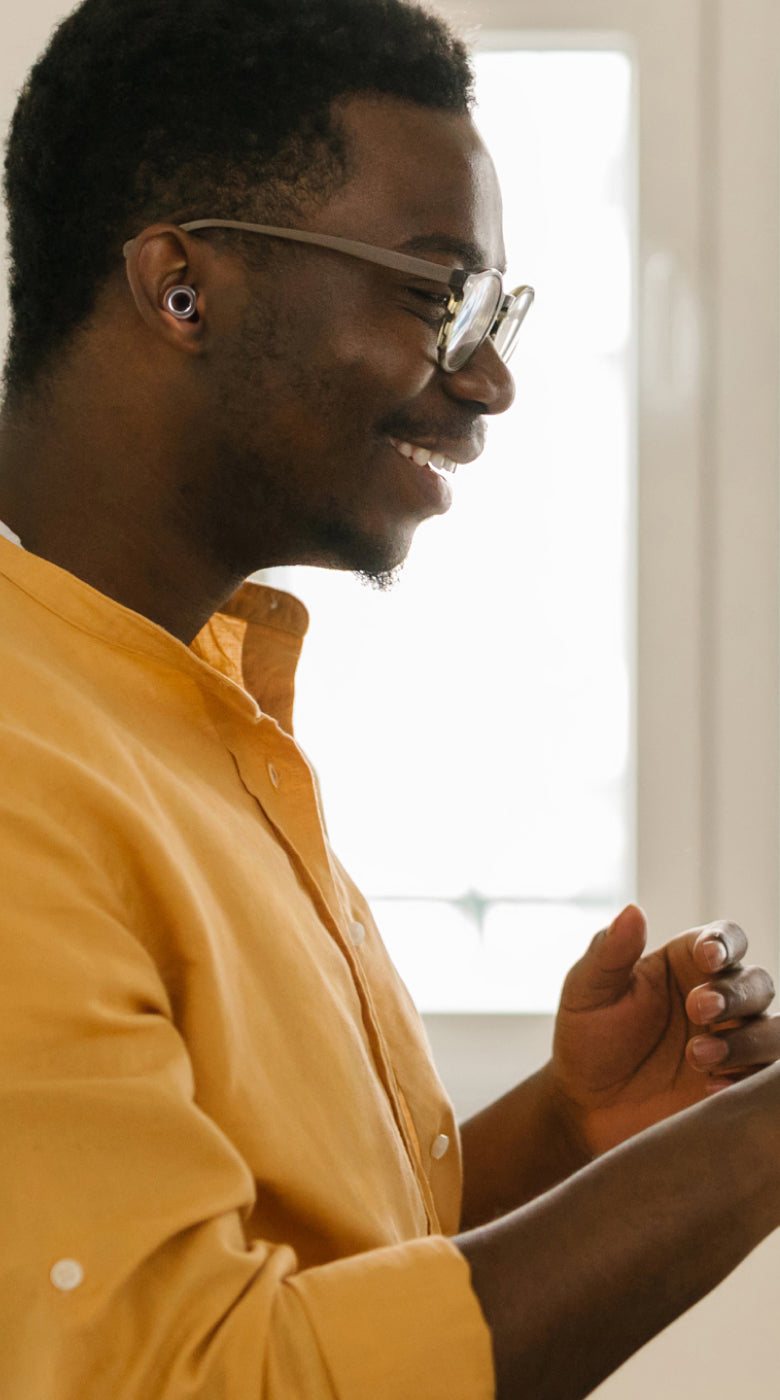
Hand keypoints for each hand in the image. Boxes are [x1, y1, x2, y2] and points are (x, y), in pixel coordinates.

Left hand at [549, 904, 778, 1155]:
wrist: (587, 1106)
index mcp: (686, 962)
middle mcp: (718, 996)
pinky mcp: (736, 1082)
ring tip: (698, 1056)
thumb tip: (633, 910)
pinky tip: (712, 1086)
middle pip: (756, 981)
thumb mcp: (587, 991)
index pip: (725, 938)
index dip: (725, 943)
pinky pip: (765, 1077)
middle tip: (698, 1009)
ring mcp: (731, 1041)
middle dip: (735, 993)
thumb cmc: (588, 1038)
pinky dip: (748, 1078)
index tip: (708, 957)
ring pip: (772, 1028)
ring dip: (745, 1039)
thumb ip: (610, 952)